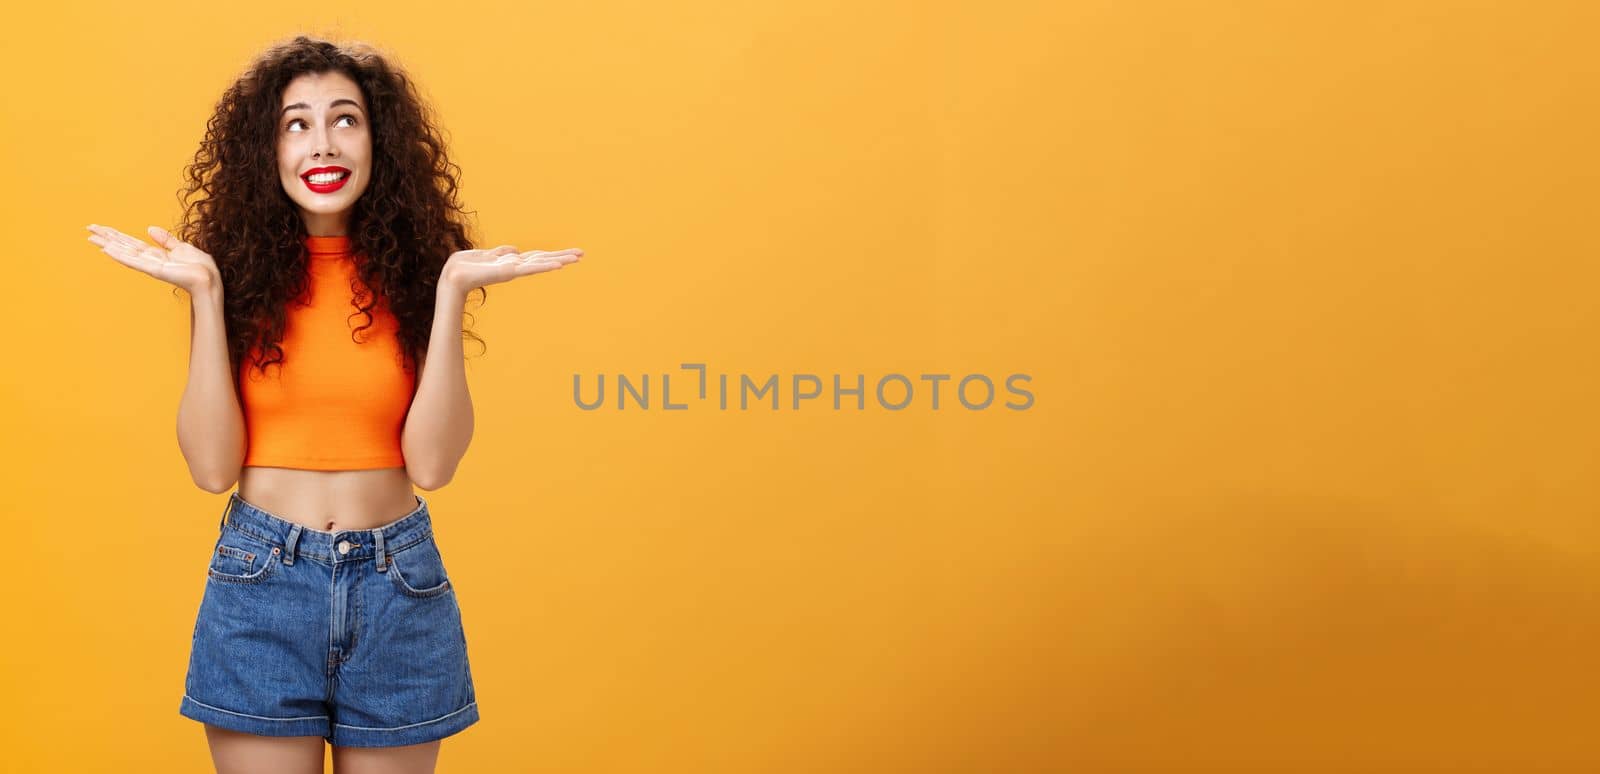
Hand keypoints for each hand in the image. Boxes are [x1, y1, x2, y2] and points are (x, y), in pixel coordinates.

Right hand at [86, 224, 220, 293]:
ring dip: (107, 244)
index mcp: (155, 254)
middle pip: (123, 245)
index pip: (130, 243)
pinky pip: (134, 261)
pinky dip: (120, 255)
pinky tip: (107, 249)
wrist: (209, 280)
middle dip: (106, 237)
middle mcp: (149, 260)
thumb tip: (149, 228)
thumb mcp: (182, 248)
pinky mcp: (154, 270)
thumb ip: (166, 240)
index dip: (116, 235)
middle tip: (88, 229)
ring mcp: (149, 266)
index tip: (100, 228)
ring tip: (91, 238)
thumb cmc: (200, 268)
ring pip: (124, 252)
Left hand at [442, 244, 582, 293]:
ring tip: (576, 258)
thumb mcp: (484, 255)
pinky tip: (557, 265)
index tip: (570, 253)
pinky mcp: (509, 273)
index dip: (553, 254)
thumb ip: (500, 253)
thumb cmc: (464, 267)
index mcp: (511, 262)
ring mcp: (514, 270)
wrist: (453, 277)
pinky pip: (530, 268)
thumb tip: (515, 250)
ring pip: (541, 263)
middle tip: (583, 254)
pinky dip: (544, 266)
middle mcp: (516, 267)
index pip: (536, 257)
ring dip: (559, 260)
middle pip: (544, 259)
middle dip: (563, 256)